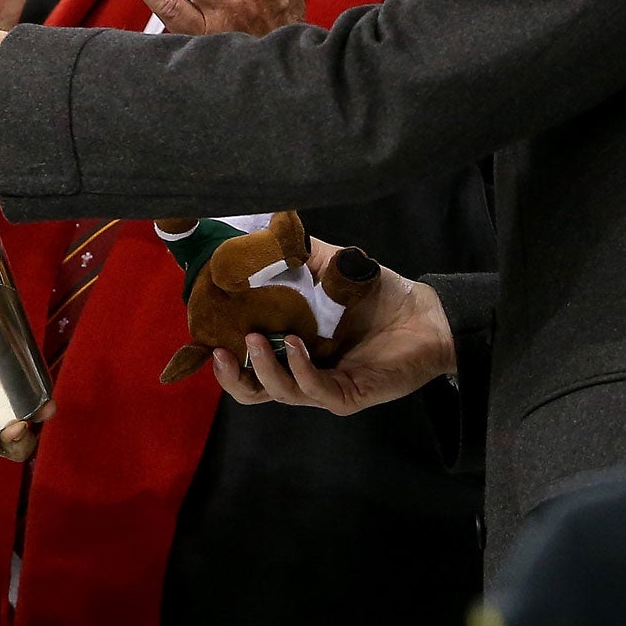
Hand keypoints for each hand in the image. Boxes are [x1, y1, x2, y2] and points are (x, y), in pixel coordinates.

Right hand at [210, 246, 455, 414]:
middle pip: (255, 390)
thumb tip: (259, 231)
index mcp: (290, 346)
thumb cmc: (376, 292)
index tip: (199, 337)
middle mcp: (302, 371)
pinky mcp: (349, 394)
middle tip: (219, 353)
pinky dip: (300, 370)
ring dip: (264, 369)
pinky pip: (316, 391)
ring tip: (257, 340)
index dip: (221, 356)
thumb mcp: (329, 267)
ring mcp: (324, 387)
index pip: (247, 360)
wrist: (426, 313)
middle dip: (232, 378)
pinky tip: (296, 346)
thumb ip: (295, 256)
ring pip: (280, 392)